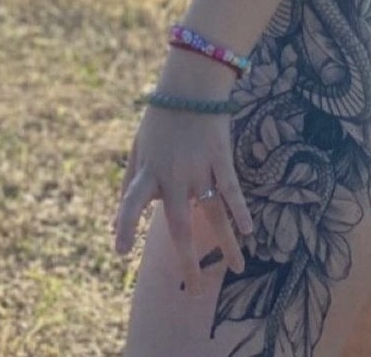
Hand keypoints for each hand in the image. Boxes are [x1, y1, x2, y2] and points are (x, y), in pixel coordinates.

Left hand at [112, 60, 254, 293]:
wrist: (192, 81)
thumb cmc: (162, 115)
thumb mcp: (138, 144)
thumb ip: (131, 180)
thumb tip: (120, 213)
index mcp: (148, 171)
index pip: (131, 202)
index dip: (124, 226)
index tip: (120, 252)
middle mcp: (173, 174)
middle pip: (179, 225)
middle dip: (187, 260)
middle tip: (193, 290)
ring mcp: (199, 167)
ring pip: (213, 213)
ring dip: (227, 243)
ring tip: (237, 269)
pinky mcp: (220, 157)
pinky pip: (232, 189)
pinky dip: (241, 209)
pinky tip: (250, 230)